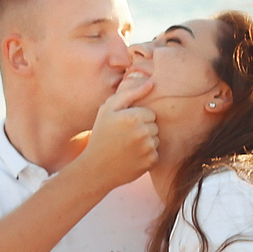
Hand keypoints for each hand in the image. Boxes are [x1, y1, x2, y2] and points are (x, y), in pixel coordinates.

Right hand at [76, 71, 159, 187]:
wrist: (96, 169)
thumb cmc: (101, 135)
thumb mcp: (108, 110)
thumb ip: (129, 93)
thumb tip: (151, 82)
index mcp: (133, 117)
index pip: (149, 113)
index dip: (136, 118)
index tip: (122, 126)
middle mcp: (143, 132)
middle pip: (154, 125)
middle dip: (143, 129)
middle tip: (124, 137)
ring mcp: (148, 148)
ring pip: (156, 139)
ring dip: (145, 142)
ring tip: (127, 147)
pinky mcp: (151, 161)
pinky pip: (156, 153)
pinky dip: (146, 155)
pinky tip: (131, 157)